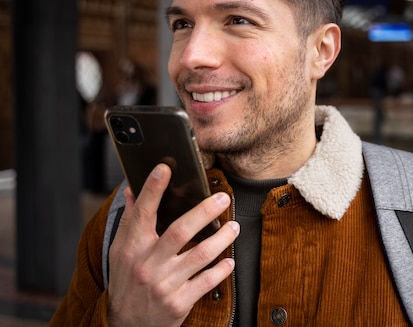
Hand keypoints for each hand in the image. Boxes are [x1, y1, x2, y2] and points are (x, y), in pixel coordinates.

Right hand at [107, 163, 238, 326]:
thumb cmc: (126, 283)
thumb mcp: (120, 252)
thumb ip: (129, 220)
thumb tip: (131, 190)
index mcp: (132, 248)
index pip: (143, 213)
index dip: (153, 189)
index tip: (164, 168)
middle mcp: (148, 265)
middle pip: (179, 231)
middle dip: (204, 211)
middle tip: (222, 198)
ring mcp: (164, 285)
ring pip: (199, 255)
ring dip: (222, 239)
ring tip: (234, 227)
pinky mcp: (179, 303)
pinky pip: (206, 282)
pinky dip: (221, 270)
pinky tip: (230, 260)